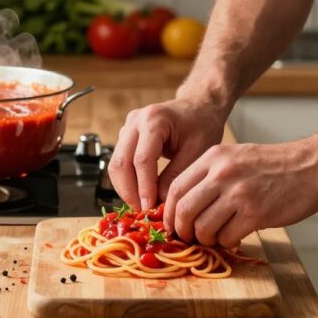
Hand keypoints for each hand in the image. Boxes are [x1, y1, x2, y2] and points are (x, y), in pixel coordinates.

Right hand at [108, 99, 225, 211]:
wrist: (198, 107)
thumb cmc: (201, 125)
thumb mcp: (197, 151)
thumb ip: (177, 176)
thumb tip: (160, 202)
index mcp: (154, 120)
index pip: (142, 159)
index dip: (144, 187)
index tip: (149, 207)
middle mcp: (135, 121)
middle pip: (121, 162)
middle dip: (129, 191)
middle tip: (141, 211)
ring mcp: (127, 127)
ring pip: (115, 164)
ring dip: (125, 188)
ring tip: (140, 206)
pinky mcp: (126, 136)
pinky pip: (120, 162)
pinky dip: (127, 181)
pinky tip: (139, 195)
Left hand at [162, 140, 317, 247]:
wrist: (313, 165)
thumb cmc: (274, 165)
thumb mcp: (236, 157)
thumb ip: (211, 175)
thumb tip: (186, 205)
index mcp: (214, 157)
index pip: (176, 187)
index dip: (169, 211)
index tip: (171, 224)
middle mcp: (222, 173)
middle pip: (183, 209)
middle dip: (181, 229)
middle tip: (188, 236)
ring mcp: (239, 193)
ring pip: (203, 227)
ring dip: (205, 238)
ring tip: (214, 237)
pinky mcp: (256, 213)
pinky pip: (227, 237)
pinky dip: (227, 242)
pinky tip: (234, 236)